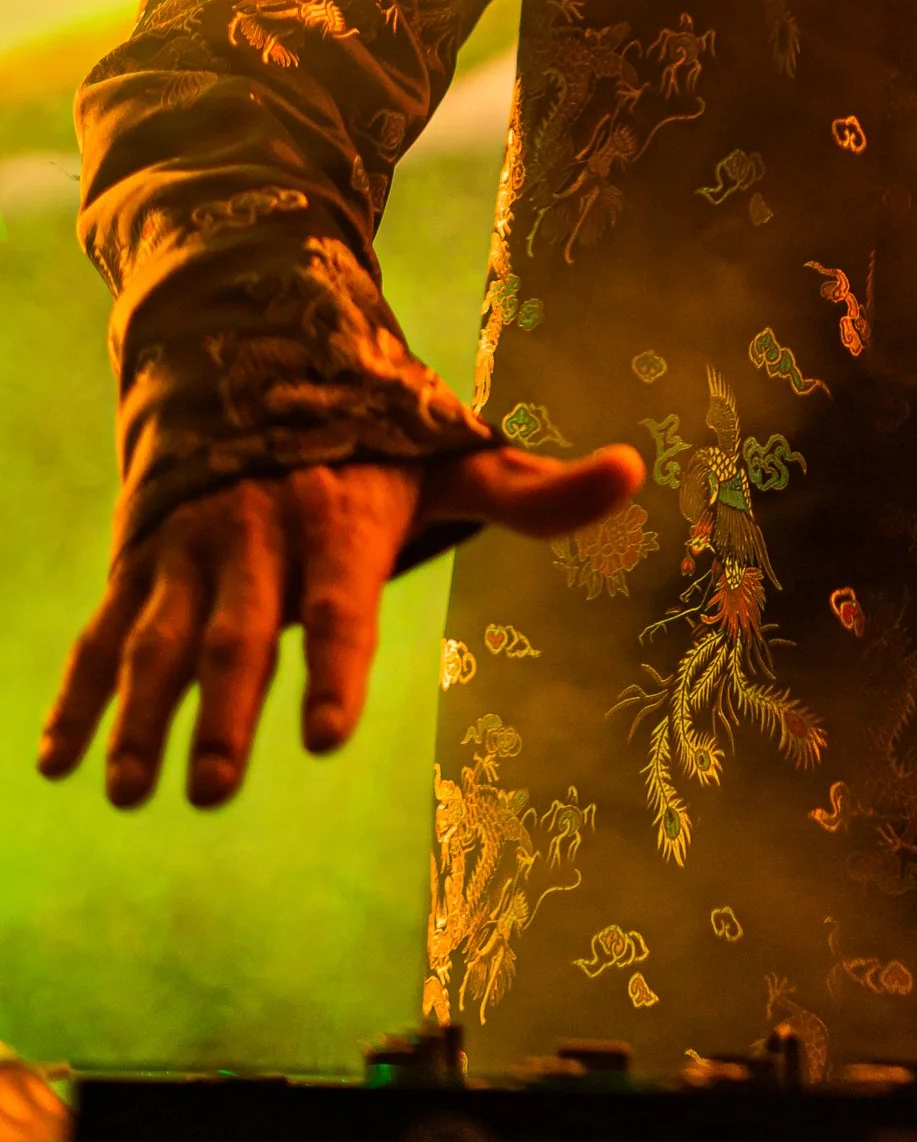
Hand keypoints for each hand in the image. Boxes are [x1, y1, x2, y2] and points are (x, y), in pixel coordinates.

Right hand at [38, 438, 642, 811]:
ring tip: (127, 790)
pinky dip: (77, 695)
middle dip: (224, 711)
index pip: (339, 605)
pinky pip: (104, 632)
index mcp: (339, 519)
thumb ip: (536, 489)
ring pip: (160, 638)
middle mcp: (258, 534)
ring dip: (139, 716)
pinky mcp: (139, 563)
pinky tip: (55, 761)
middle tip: (211, 788)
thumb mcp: (452, 455)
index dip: (334, 667)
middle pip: (239, 634)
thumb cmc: (373, 435)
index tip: (326, 736)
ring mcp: (190, 549)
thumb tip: (634, 469)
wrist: (254, 351)